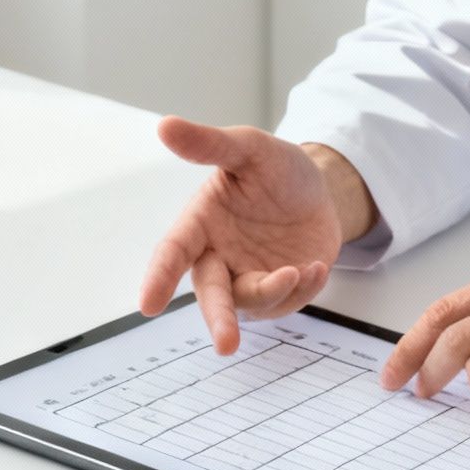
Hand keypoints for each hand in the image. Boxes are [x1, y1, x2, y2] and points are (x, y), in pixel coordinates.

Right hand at [139, 118, 377, 353]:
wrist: (321, 188)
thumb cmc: (276, 169)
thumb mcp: (249, 148)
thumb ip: (209, 144)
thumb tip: (165, 125)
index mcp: (200, 224)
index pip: (172, 253)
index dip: (158, 278)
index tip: (147, 306)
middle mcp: (219, 256)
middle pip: (211, 294)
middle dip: (218, 319)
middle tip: (226, 344)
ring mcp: (248, 277)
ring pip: (251, 303)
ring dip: (274, 292)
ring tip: (301, 269)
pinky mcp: (279, 291)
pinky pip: (286, 302)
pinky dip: (303, 290)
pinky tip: (317, 266)